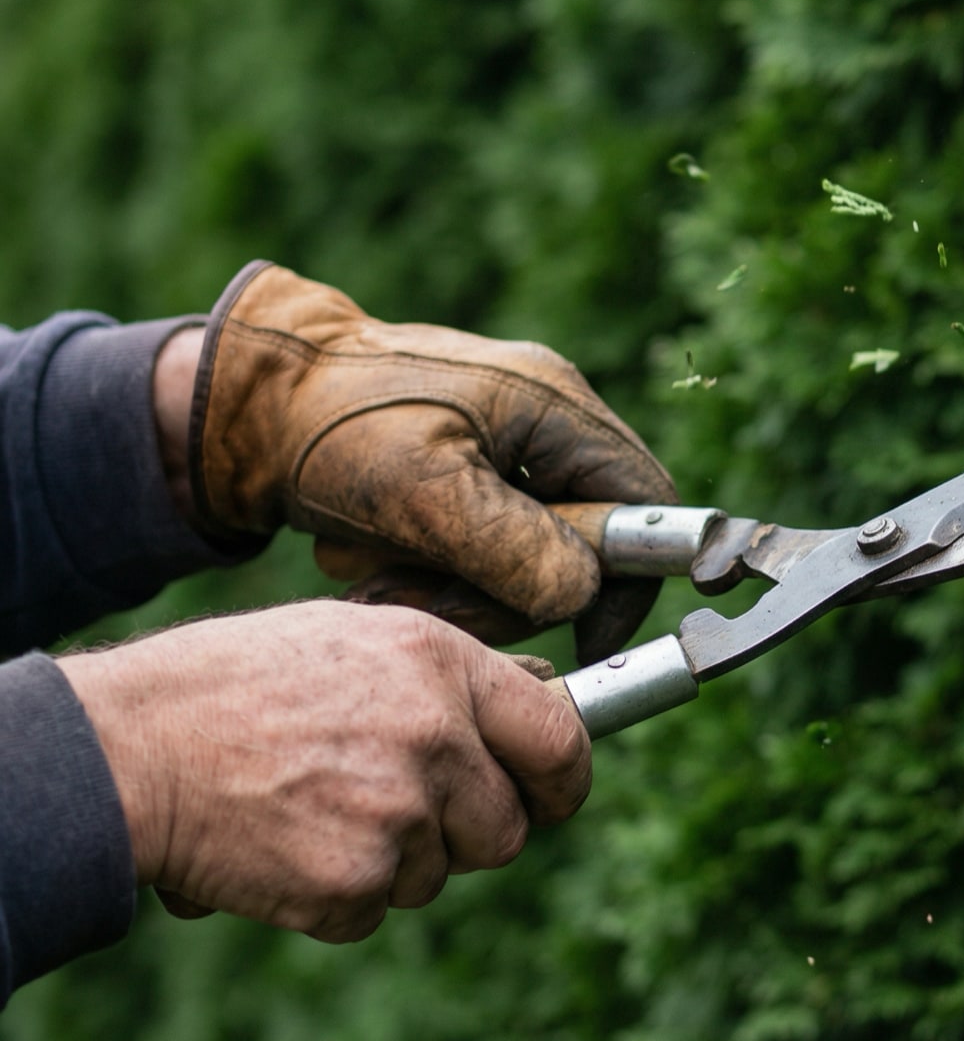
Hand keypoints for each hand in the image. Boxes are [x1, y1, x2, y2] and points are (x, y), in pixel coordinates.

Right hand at [56, 601, 590, 942]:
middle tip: (397, 813)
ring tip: (313, 808)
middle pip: (504, 830)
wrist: (128, 748)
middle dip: (464, 835)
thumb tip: (512, 733)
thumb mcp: (353, 642)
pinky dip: (334, 897)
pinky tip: (284, 846)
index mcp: (441, 665)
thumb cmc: (233, 685)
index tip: (553, 801)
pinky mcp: (352, 884)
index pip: (560, 740)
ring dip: (389, 862)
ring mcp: (398, 816)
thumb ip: (442, 685)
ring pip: (435, 875)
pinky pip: (373, 912)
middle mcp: (435, 738)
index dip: (564, 784)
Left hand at [186, 262, 674, 662]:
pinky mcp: (463, 474)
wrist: (238, 404)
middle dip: (507, 591)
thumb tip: (582, 596)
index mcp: (555, 407)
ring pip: (522, 560)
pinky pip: (476, 550)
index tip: (585, 636)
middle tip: (432, 602)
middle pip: (581, 546)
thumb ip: (515, 549)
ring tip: (375, 572)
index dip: (631, 579)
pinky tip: (368, 553)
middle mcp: (542, 422)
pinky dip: (424, 568)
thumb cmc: (328, 426)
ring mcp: (503, 447)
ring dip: (453, 586)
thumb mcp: (423, 493)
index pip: (649, 504)